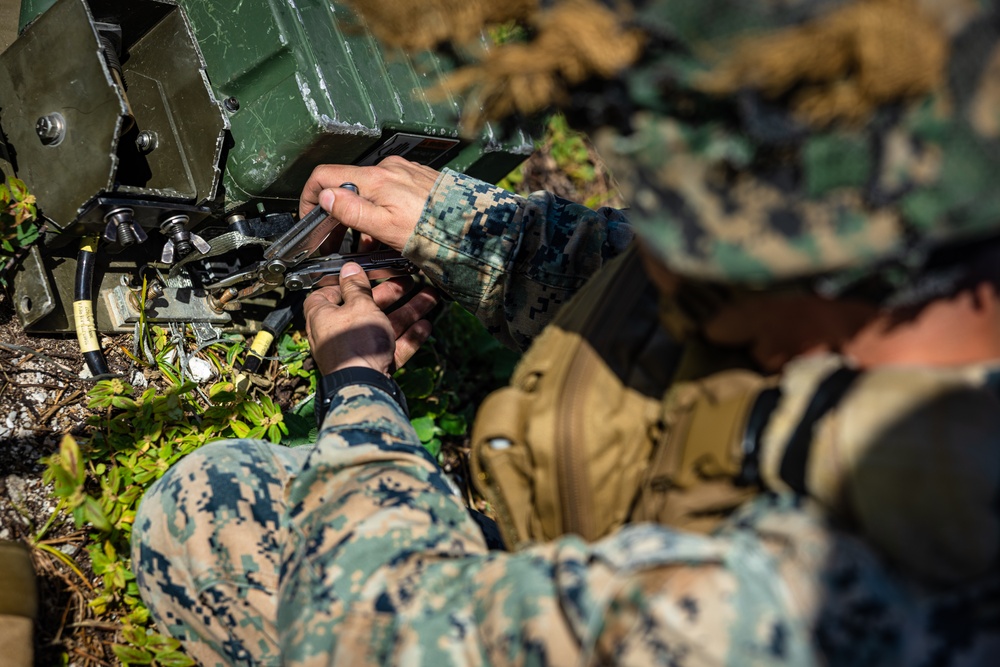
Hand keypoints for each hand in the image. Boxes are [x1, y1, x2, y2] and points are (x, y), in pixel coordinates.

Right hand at [299, 156, 440, 252]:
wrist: (475, 226)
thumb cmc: (434, 230)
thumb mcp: (387, 228)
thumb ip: (353, 211)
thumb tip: (325, 196)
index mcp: (375, 178)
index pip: (325, 175)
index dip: (309, 197)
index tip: (310, 219)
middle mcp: (388, 168)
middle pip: (346, 185)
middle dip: (336, 214)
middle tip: (334, 241)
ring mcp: (404, 172)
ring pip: (368, 192)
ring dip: (361, 217)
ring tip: (368, 245)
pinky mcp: (418, 179)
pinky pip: (389, 193)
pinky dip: (382, 212)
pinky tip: (391, 234)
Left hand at [304, 262, 437, 375]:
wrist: (363, 387)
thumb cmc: (354, 344)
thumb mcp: (359, 305)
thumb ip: (357, 286)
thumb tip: (349, 269)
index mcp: (323, 316)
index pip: (328, 293)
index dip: (347, 283)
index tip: (365, 274)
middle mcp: (337, 333)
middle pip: (365, 308)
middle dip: (391, 295)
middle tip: (408, 283)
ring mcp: (356, 350)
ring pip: (384, 327)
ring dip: (407, 312)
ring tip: (430, 299)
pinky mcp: (372, 365)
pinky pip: (391, 347)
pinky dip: (407, 337)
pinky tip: (425, 327)